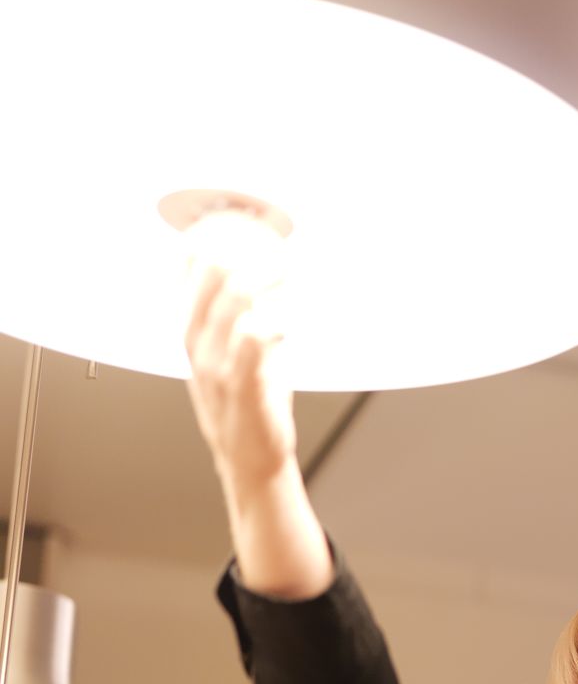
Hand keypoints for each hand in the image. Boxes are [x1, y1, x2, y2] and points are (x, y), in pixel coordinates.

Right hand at [182, 210, 331, 598]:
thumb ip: (236, 320)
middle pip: (207, 281)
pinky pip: (255, 341)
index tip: (225, 220)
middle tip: (267, 238)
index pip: (182, 278)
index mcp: (190, 338)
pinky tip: (288, 314)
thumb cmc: (245, 408)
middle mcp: (198, 349)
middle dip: (236, 250)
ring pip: (232, 305)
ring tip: (285, 266)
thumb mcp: (229, 358)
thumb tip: (258, 277)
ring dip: (263, 279)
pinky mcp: (245, 387)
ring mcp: (218, 368)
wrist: (250, 463)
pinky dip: (273, 320)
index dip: (201, 243)